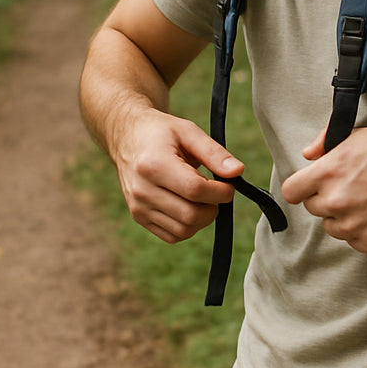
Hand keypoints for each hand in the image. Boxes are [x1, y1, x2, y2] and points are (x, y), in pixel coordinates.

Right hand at [114, 110, 244, 243]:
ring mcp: (138, 207)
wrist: (128, 138)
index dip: (220, 192)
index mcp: (154, 165)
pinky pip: (172, 235)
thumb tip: (238, 172)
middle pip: (190, 215)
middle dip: (214, 207)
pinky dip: (189, 226)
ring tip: (204, 199)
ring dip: (203, 219)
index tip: (229, 185)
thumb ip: (214, 153)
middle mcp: (142, 190)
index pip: (195, 190)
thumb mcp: (188, 132)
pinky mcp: (139, 217)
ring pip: (183, 230)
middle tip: (217, 192)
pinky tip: (190, 207)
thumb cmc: (161, 133)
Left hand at [281, 126, 366, 252]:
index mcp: (329, 172)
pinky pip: (353, 239)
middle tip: (351, 189)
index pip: (292, 191)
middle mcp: (336, 200)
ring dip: (343, 217)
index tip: (312, 187)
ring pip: (332, 226)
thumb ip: (326, 141)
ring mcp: (352, 224)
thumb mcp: (361, 135)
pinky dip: (362, 230)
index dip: (301, 188)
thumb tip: (308, 153)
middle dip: (327, 199)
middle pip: (313, 208)